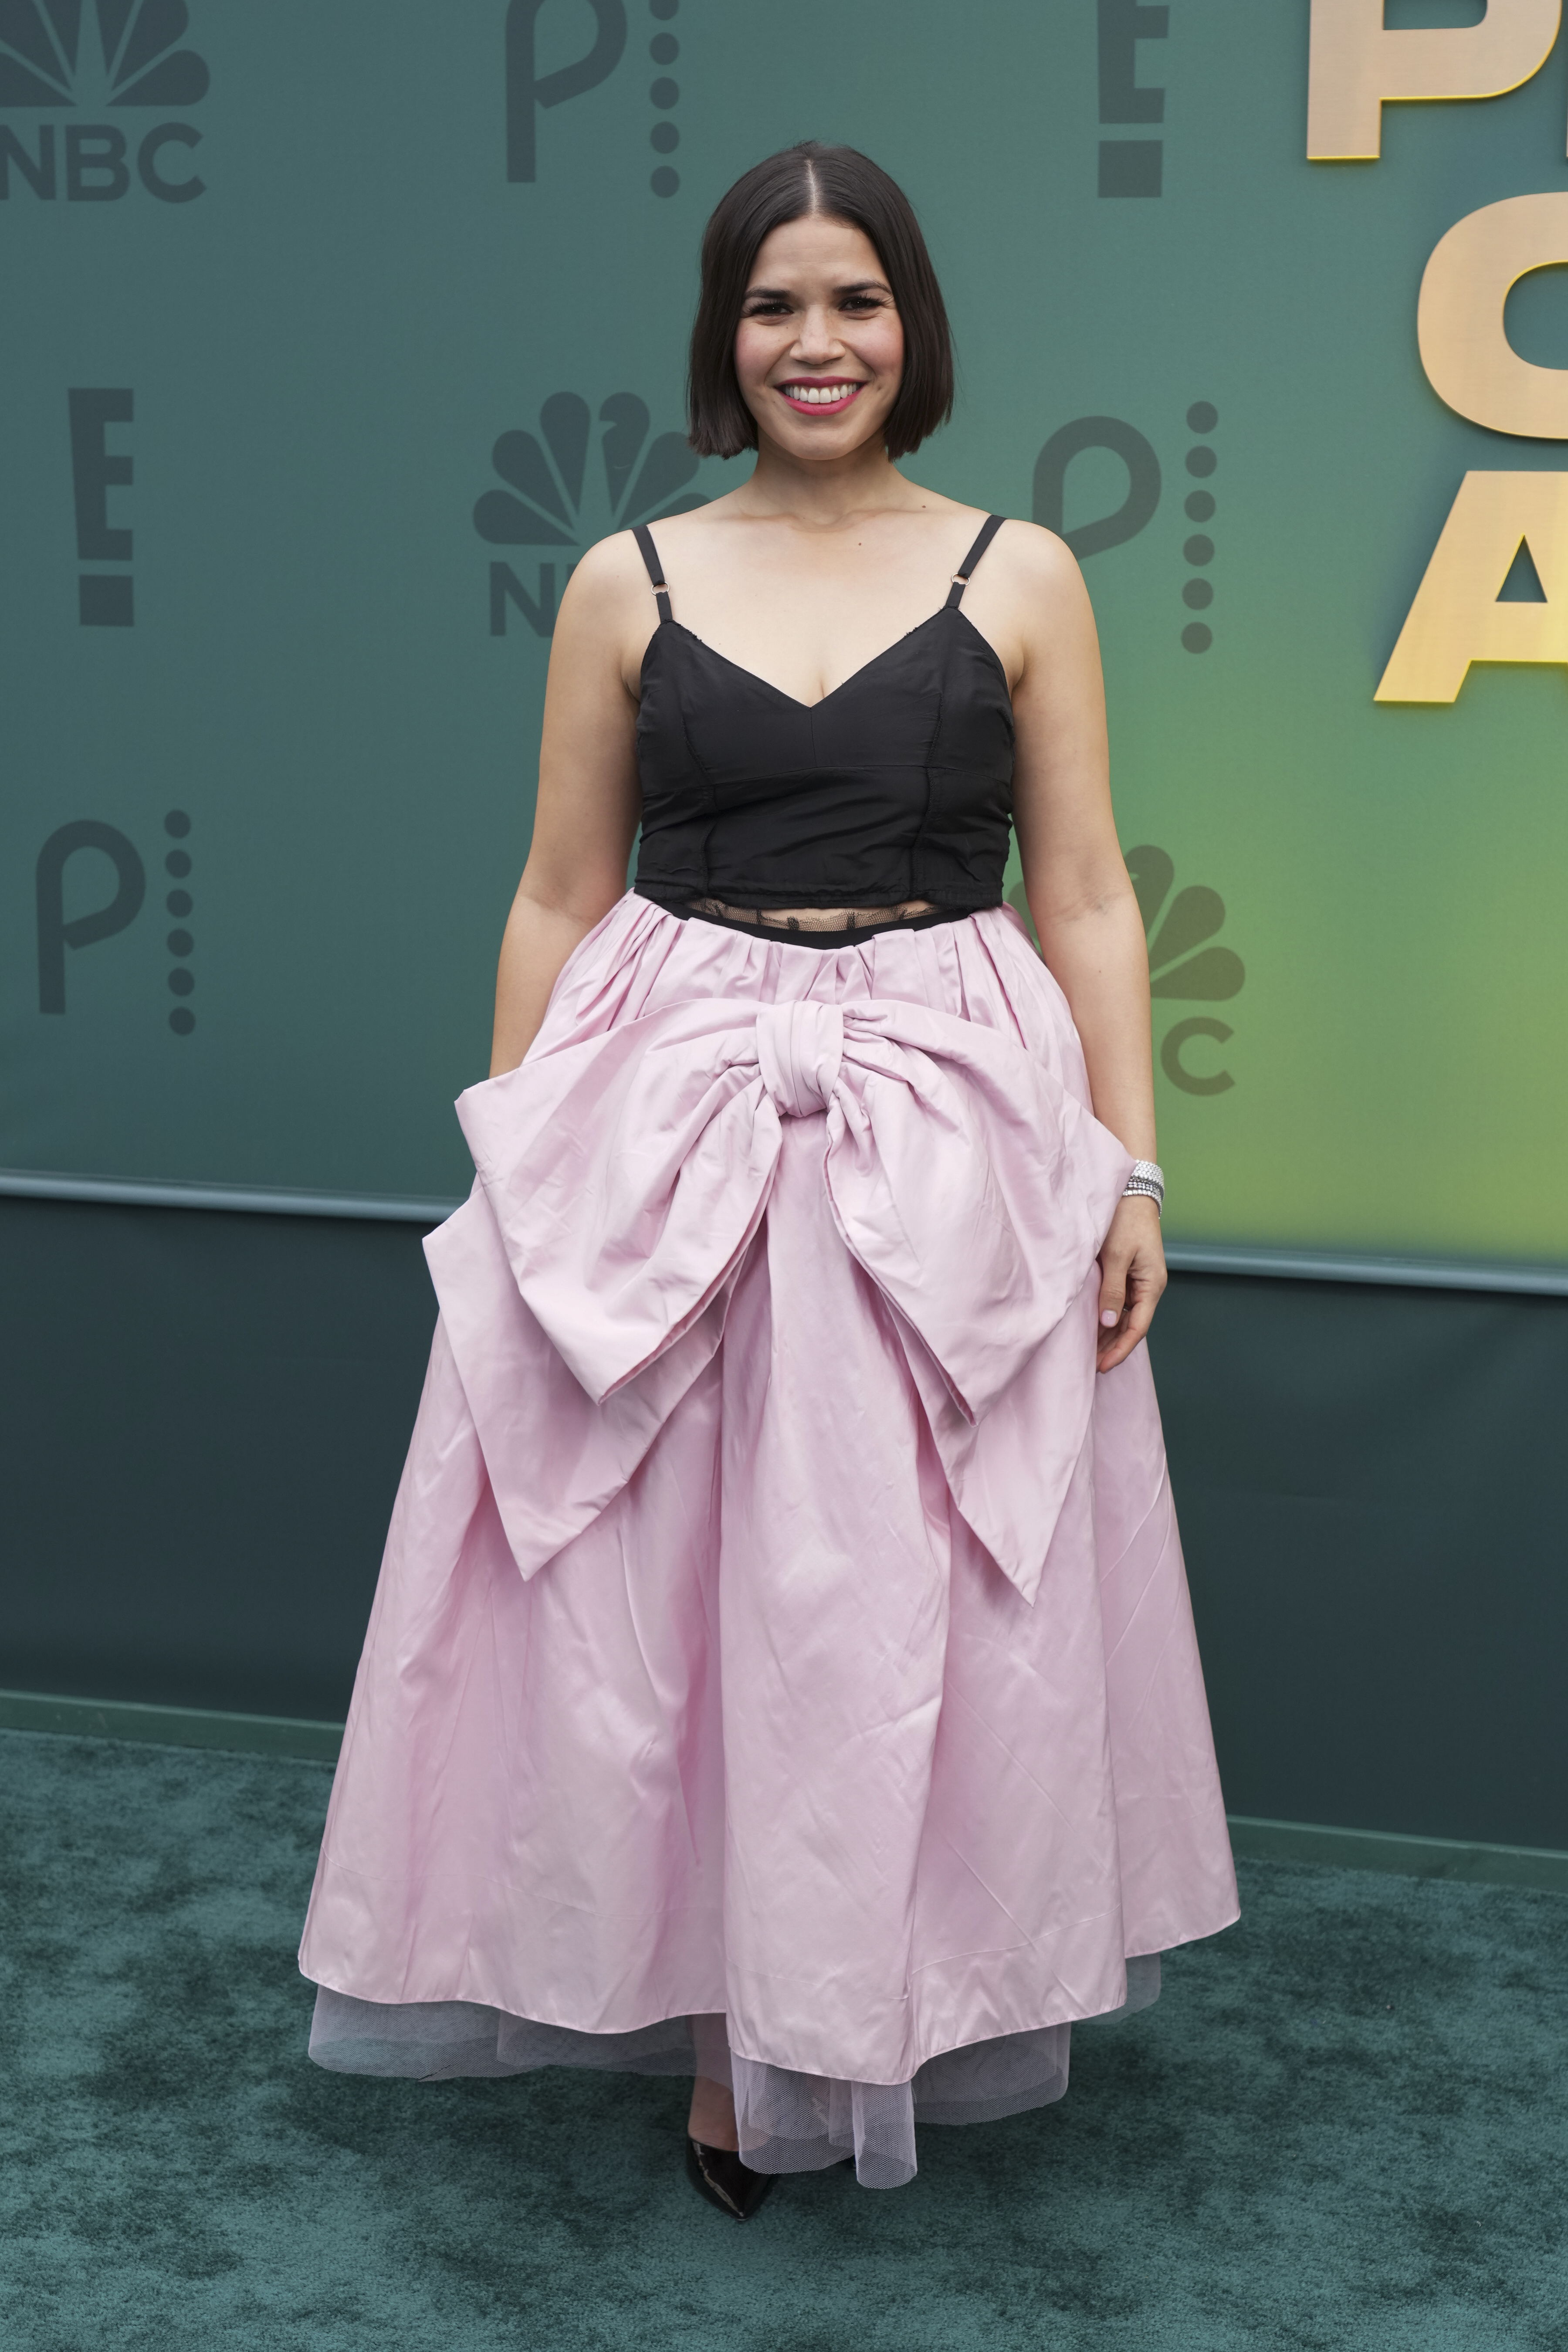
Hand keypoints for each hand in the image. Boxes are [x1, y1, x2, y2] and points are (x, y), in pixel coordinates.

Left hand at [1096, 1192, 1166, 1371]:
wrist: (1131, 1192)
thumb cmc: (1124, 1220)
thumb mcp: (1115, 1256)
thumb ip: (1112, 1291)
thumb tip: (1109, 1323)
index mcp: (1152, 1285)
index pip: (1138, 1327)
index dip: (1120, 1349)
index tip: (1102, 1366)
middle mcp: (1148, 1286)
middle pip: (1132, 1326)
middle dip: (1112, 1346)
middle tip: (1090, 1365)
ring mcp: (1139, 1280)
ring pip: (1124, 1316)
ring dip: (1109, 1334)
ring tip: (1088, 1351)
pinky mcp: (1128, 1273)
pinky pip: (1119, 1302)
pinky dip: (1106, 1316)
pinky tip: (1092, 1326)